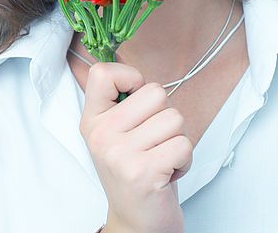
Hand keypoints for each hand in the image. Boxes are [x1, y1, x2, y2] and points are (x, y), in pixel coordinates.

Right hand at [79, 62, 192, 232]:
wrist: (136, 223)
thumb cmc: (134, 171)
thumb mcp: (117, 132)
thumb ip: (122, 100)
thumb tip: (128, 61)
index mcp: (93, 120)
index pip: (103, 73)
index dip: (130, 78)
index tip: (135, 100)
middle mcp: (101, 135)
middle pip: (156, 93)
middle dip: (165, 116)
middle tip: (153, 141)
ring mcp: (119, 154)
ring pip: (174, 118)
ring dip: (177, 139)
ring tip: (160, 158)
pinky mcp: (143, 173)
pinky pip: (184, 144)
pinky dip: (184, 159)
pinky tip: (167, 172)